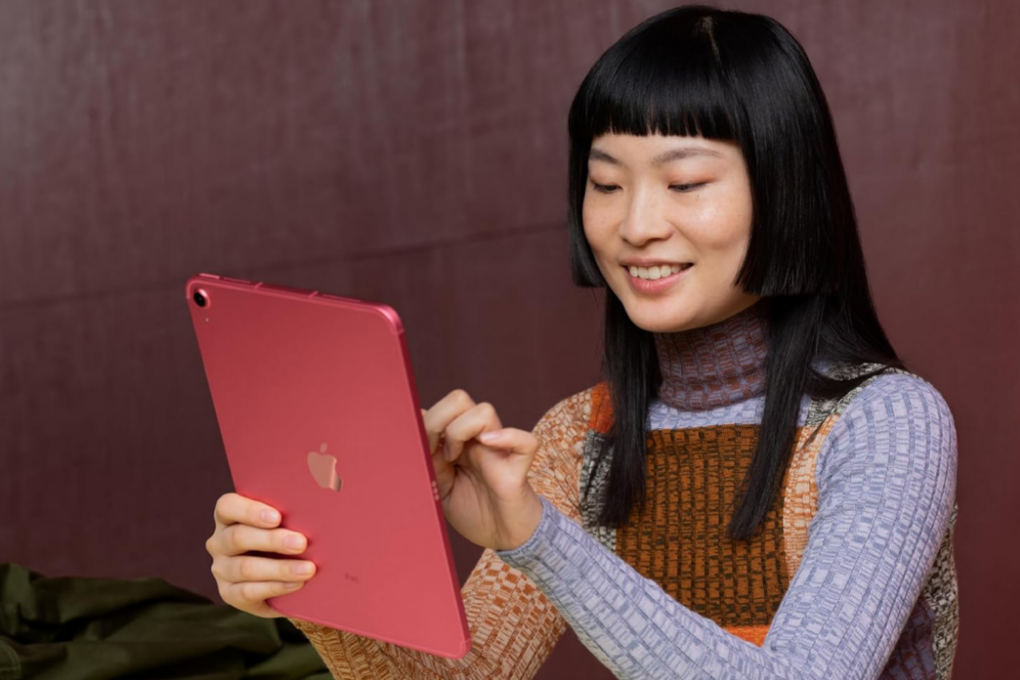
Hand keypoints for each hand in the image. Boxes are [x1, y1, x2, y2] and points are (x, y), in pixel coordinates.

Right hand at [205, 492, 316, 617]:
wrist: (284, 579)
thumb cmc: (287, 537)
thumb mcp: (287, 522)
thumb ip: (293, 512)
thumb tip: (318, 503)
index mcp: (230, 516)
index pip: (228, 506)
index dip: (249, 510)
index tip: (277, 517)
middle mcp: (220, 541)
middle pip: (238, 537)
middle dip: (272, 540)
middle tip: (302, 543)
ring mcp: (222, 569)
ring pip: (245, 568)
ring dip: (280, 568)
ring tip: (308, 569)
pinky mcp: (229, 593)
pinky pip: (248, 592)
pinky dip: (276, 587)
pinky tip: (297, 584)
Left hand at [421, 390, 543, 550]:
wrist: (503, 537)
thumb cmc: (474, 512)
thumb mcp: (440, 488)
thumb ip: (429, 460)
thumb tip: (414, 426)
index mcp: (459, 441)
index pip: (442, 407)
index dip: (426, 421)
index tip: (419, 447)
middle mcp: (479, 440)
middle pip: (459, 399)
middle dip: (439, 421)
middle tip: (436, 450)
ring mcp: (499, 450)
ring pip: (485, 411)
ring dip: (462, 431)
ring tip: (455, 458)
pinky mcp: (517, 468)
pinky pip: (526, 441)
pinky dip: (509, 438)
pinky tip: (488, 446)